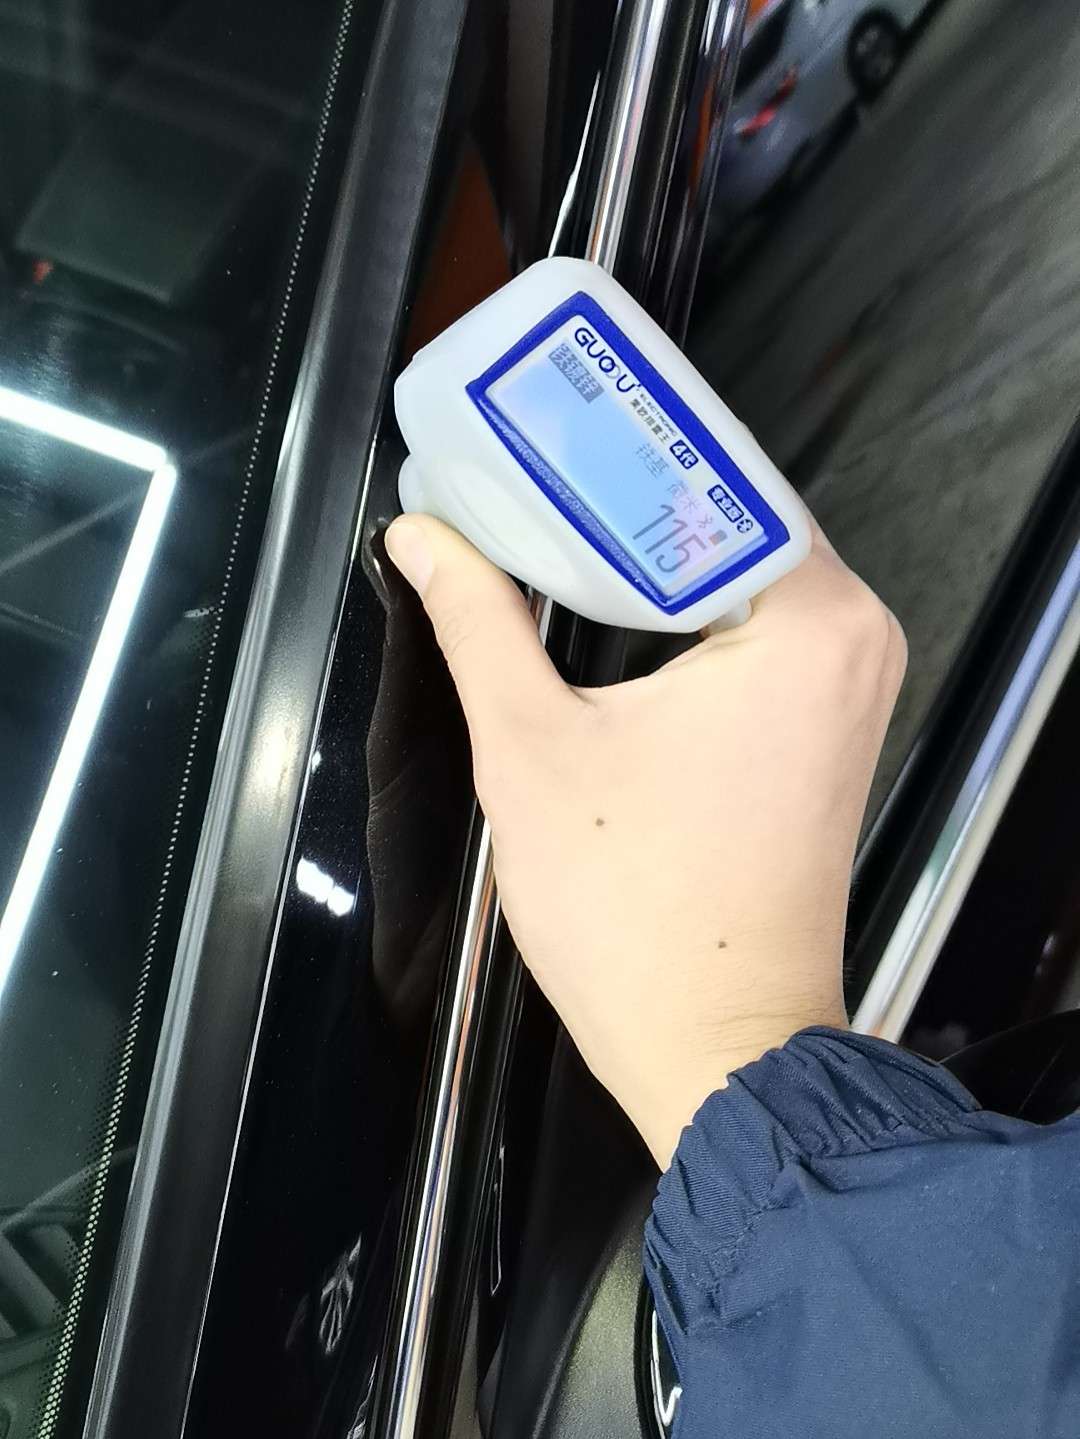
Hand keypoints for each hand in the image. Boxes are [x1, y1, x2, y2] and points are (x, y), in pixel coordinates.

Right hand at [385, 513, 905, 1165]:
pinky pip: (753, 634)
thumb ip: (477, 620)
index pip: (710, 479)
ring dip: (647, 558)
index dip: (614, 451)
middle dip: (622, 501)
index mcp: (808, 622)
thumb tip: (422, 537)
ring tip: (544, 525)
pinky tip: (600, 606)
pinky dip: (680, 615)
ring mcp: (848, 691)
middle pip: (725, 524)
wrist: (714, 1044)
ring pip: (736, 579)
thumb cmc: (636, 912)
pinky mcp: (826, 732)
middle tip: (524, 469)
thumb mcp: (532, 746)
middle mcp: (854, 642)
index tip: (541, 426)